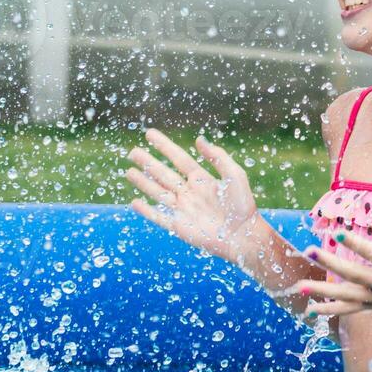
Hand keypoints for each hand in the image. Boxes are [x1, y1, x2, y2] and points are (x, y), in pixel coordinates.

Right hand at [123, 128, 262, 267]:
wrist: (243, 236)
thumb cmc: (243, 206)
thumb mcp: (234, 175)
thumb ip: (218, 157)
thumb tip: (199, 139)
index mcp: (202, 179)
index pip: (178, 158)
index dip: (164, 146)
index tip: (150, 134)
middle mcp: (189, 192)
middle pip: (163, 173)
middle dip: (147, 162)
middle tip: (132, 151)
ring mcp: (183, 209)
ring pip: (157, 192)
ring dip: (143, 182)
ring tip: (128, 171)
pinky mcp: (179, 226)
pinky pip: (159, 217)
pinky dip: (146, 211)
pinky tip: (134, 202)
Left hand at [285, 211, 371, 315]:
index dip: (356, 245)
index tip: (337, 233)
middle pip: (356, 275)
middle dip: (331, 263)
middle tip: (309, 250)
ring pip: (348, 296)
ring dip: (323, 291)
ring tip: (300, 285)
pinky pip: (348, 310)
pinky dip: (329, 311)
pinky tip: (309, 309)